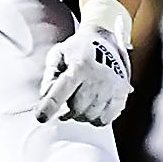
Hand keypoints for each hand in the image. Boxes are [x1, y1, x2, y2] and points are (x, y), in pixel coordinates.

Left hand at [35, 7, 133, 125]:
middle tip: (67, 100)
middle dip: (67, 110)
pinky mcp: (121, 95)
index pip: (62, 90)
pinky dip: (95, 118)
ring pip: (90, 117)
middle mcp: (97, 78)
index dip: (50, 106)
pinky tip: (92, 107)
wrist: (105, 41)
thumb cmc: (78, 50)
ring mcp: (112, 88)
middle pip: (76, 109)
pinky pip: (104, 120)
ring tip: (80, 100)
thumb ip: (49, 76)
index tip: (41, 117)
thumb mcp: (58, 55)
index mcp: (79, 66)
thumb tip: (45, 96)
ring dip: (80, 114)